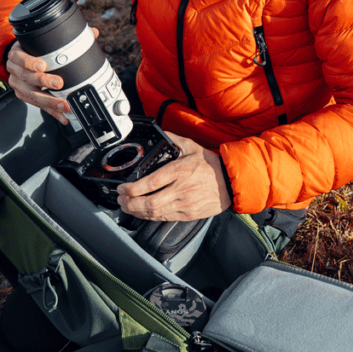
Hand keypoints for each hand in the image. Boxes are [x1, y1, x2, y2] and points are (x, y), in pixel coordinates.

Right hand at [5, 29, 98, 123]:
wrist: (17, 60)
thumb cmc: (31, 50)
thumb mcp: (40, 41)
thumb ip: (64, 36)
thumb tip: (93, 32)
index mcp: (16, 53)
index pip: (19, 57)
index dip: (29, 62)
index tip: (42, 65)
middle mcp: (14, 70)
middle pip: (27, 78)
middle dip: (44, 82)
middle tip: (59, 83)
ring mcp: (18, 85)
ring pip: (31, 95)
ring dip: (49, 101)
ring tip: (63, 105)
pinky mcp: (23, 96)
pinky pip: (37, 105)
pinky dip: (50, 111)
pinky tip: (61, 115)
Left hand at [116, 131, 231, 221]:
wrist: (231, 181)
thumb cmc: (212, 165)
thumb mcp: (192, 146)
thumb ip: (173, 139)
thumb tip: (160, 132)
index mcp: (180, 171)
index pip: (150, 183)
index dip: (132, 188)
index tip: (122, 188)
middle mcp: (181, 189)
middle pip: (149, 202)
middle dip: (130, 203)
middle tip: (121, 199)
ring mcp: (185, 204)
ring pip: (155, 213)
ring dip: (137, 212)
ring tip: (127, 206)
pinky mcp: (188, 214)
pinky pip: (165, 218)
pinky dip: (150, 217)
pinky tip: (143, 212)